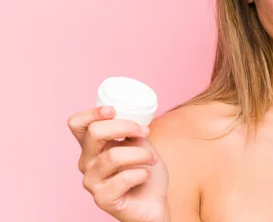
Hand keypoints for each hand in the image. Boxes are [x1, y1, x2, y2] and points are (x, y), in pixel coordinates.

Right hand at [68, 106, 168, 221]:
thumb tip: (131, 116)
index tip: (112, 110)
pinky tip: (144, 176)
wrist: (155, 201)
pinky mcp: (102, 199)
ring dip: (141, 153)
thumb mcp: (141, 143)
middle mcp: (87, 162)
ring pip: (113, 156)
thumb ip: (131, 130)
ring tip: (152, 158)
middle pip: (94, 133)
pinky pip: (122, 179)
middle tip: (145, 132)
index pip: (77, 124)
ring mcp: (92, 182)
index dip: (91, 113)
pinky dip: (141, 173)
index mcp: (93, 146)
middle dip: (125, 126)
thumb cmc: (145, 170)